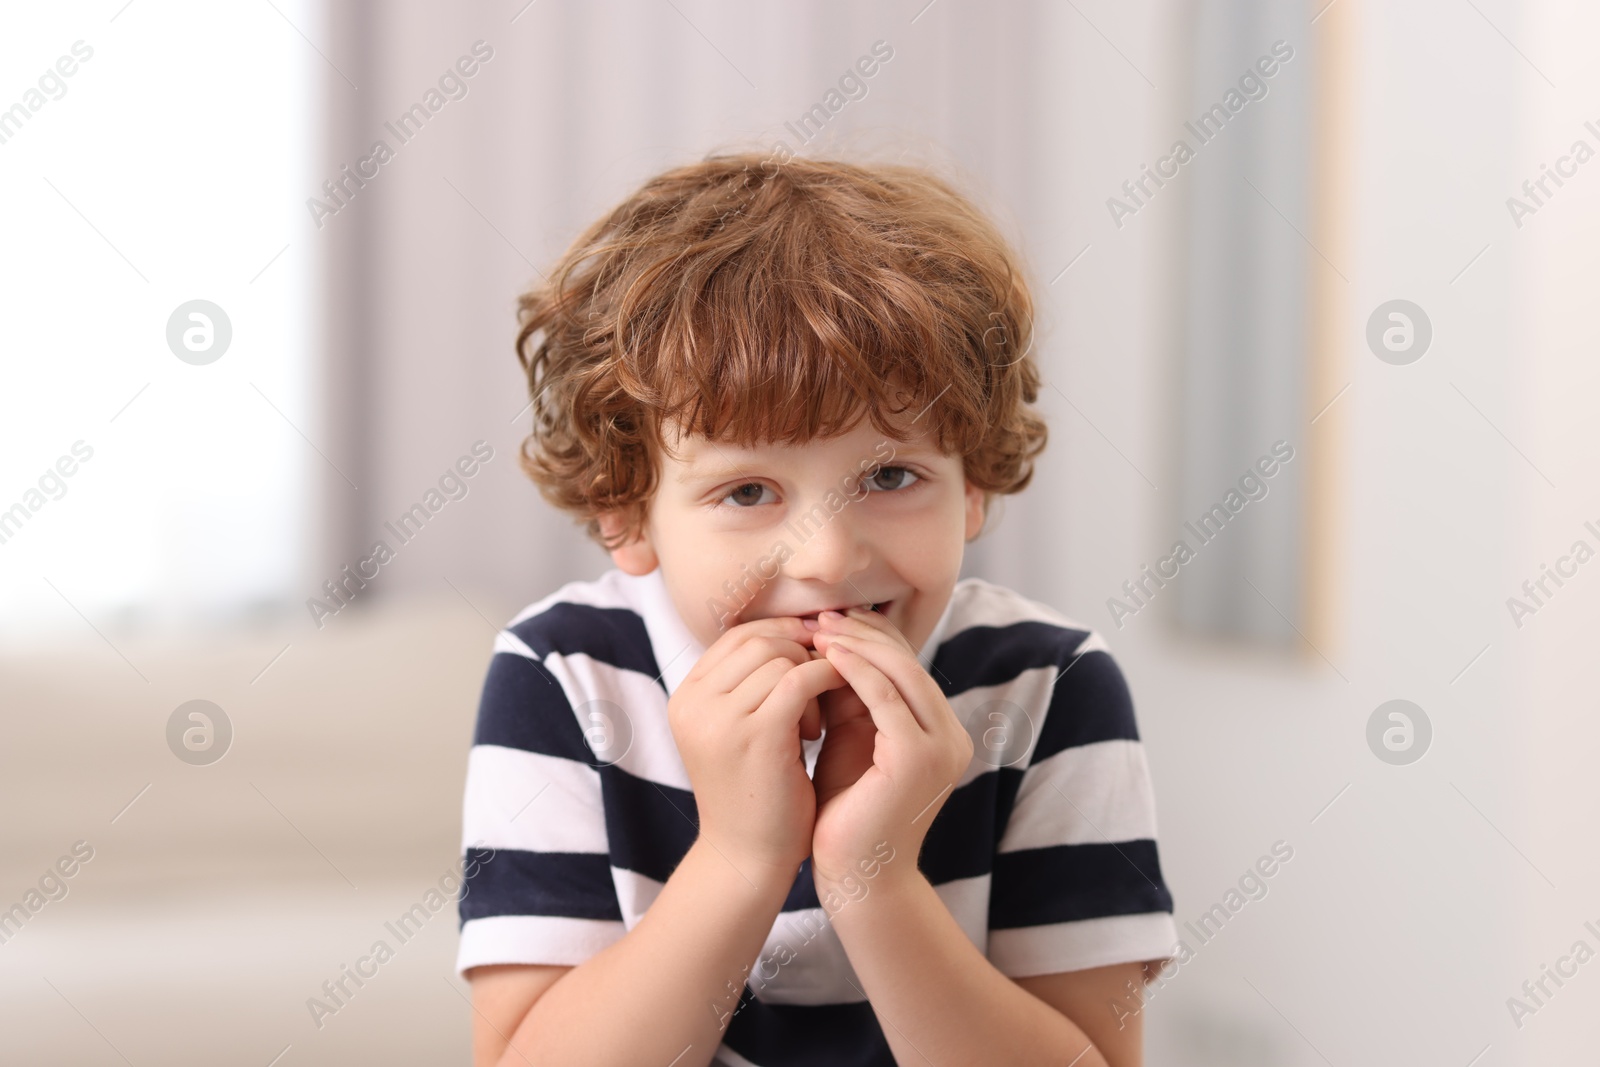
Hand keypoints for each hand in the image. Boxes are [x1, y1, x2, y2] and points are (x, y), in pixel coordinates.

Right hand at [668, 617, 847, 885]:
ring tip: (815, 723)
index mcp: (685, 697)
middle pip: (759, 639)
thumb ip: (751, 684)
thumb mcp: (740, 730)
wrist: (749, 861)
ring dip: (812, 679)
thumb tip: (799, 628)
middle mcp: (693, 702)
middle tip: (820, 693)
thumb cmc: (756, 794)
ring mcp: (719, 717)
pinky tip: (826, 720)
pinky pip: (801, 680)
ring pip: (781, 657)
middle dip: (800, 654)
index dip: (781, 636)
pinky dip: (825, 685)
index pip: (737, 635)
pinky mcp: (755, 734)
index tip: (814, 658)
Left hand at [809, 608, 974, 889]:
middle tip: (819, 614)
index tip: (826, 620)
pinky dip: (856, 671)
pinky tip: (826, 656)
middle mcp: (950, 735)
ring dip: (857, 644)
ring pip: (901, 672)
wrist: (858, 879)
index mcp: (939, 731)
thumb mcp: (851, 741)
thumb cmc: (847, 813)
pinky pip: (887, 699)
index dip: (869, 636)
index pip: (907, 665)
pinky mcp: (919, 758)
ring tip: (817, 628)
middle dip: (862, 632)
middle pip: (908, 661)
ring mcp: (941, 746)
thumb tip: (826, 645)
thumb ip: (850, 698)